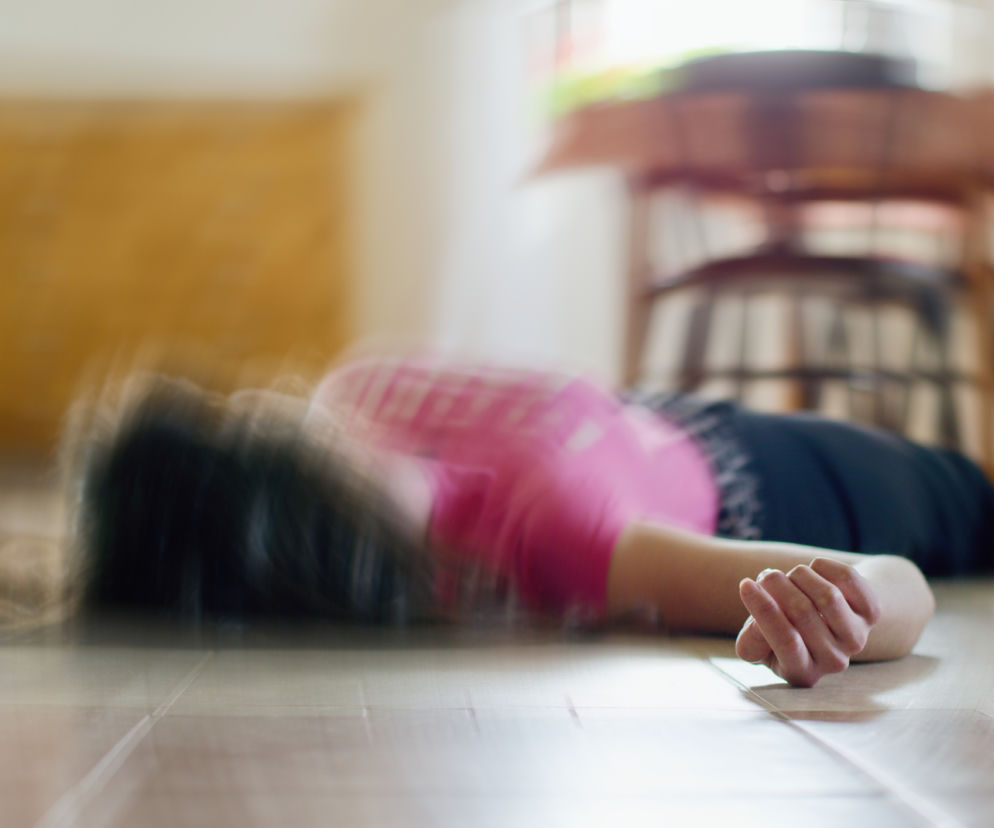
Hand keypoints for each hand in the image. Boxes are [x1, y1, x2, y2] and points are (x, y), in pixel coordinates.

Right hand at [735, 558, 881, 687]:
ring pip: (827, 595)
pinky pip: (846, 578)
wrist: (826, 620)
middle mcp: (833, 661)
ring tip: (792, 576)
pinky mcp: (872, 613)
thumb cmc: (785, 629)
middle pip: (802, 611)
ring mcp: (857, 638)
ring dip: (799, 574)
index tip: (746, 584)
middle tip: (767, 576)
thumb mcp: (760, 643)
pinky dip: (822, 566)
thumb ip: (751, 642)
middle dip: (776, 584)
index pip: (786, 641)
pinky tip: (815, 571)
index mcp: (801, 672)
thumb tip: (758, 625)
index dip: (764, 610)